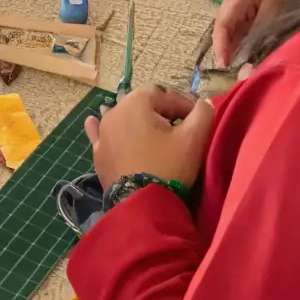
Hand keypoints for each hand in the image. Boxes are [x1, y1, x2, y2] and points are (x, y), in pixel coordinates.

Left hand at [84, 84, 214, 190]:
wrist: (143, 205)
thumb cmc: (169, 167)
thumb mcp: (193, 139)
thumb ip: (202, 114)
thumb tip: (204, 102)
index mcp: (137, 102)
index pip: (164, 93)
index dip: (182, 104)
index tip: (196, 119)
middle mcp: (115, 110)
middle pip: (143, 103)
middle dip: (163, 112)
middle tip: (180, 129)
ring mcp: (103, 131)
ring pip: (124, 117)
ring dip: (140, 121)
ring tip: (155, 136)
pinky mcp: (98, 151)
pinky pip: (100, 132)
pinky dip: (107, 128)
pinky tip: (95, 121)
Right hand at [213, 0, 285, 67]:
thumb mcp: (271, 10)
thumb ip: (262, 31)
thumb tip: (254, 56)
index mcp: (234, 2)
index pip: (223, 26)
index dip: (221, 46)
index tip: (224, 64)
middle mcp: (228, 9)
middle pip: (222, 34)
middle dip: (225, 54)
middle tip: (231, 73)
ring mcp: (232, 14)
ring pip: (227, 37)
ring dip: (231, 52)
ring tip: (238, 70)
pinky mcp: (238, 20)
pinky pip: (235, 36)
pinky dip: (238, 48)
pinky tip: (243, 60)